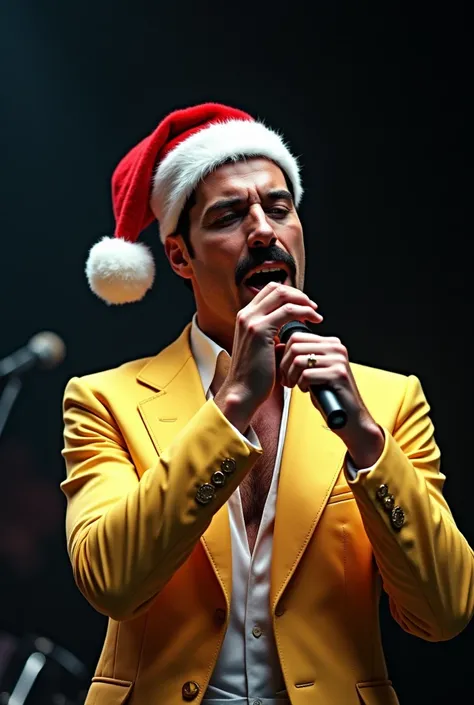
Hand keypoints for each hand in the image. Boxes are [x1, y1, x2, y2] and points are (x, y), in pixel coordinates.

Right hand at [215, 283, 321, 428]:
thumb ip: (273, 334)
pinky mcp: (259, 330)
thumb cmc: (255, 376)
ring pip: (282, 295)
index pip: (269, 291)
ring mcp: (251, 321)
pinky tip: (312, 321)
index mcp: (245, 317)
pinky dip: (303, 312)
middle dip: (298, 294)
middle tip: (312, 307)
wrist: (243, 392)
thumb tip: (291, 330)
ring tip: (315, 313)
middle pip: (276, 288)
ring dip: (303, 301)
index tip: (304, 306)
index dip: (289, 294)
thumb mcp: (263, 348)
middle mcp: (246, 315)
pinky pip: (287, 310)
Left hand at [279, 332, 383, 465]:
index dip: (284, 355)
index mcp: (330, 343)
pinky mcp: (338, 373)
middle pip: (295, 346)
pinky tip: (307, 390)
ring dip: (291, 376)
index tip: (285, 370)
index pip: (296, 337)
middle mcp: (336, 347)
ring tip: (295, 385)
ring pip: (299, 360)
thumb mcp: (312, 370)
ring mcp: (338, 359)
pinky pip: (307, 375)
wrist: (349, 416)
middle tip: (287, 380)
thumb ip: (300, 357)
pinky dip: (302, 385)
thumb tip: (277, 347)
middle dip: (285, 366)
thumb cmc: (328, 394)